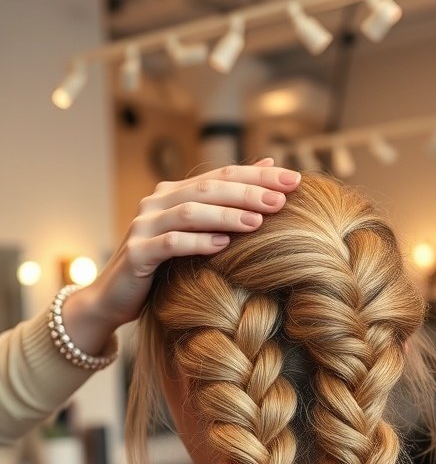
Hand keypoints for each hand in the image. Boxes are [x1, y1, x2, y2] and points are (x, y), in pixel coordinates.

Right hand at [61, 159, 300, 355]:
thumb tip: (267, 164)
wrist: (113, 299)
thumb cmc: (162, 268)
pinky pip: (171, 244)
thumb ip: (225, 203)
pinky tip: (223, 246)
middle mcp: (157, 203)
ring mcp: (144, 226)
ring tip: (258, 223)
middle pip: (208, 188)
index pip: (222, 175)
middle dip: (247, 192)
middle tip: (280, 200)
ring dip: (227, 216)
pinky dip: (198, 242)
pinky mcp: (137, 254)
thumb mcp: (196, 234)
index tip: (295, 179)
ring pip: (190, 212)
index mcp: (173, 193)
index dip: (259, 175)